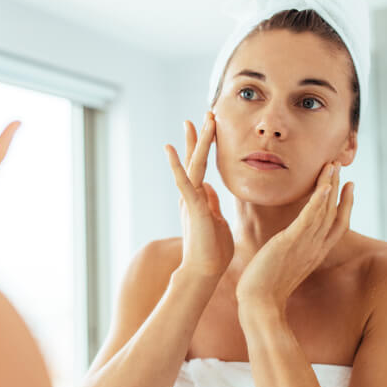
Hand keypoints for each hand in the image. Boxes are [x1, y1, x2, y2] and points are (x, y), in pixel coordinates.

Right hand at [164, 111, 233, 279]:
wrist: (204, 272)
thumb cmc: (212, 252)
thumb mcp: (217, 221)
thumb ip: (212, 204)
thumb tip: (210, 189)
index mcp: (198, 199)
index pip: (200, 167)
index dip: (203, 147)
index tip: (207, 127)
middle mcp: (191, 196)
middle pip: (194, 160)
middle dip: (199, 137)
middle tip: (203, 114)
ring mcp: (190, 201)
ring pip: (192, 166)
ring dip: (194, 143)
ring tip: (193, 120)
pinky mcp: (192, 208)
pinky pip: (183, 182)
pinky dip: (176, 165)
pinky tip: (170, 148)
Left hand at [236, 161, 353, 310]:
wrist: (259, 304)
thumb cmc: (265, 288)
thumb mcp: (283, 266)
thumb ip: (289, 253)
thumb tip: (284, 246)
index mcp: (315, 253)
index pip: (337, 224)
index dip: (345, 203)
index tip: (348, 184)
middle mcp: (315, 248)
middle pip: (334, 212)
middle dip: (338, 187)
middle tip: (339, 164)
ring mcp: (305, 245)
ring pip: (324, 210)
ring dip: (329, 186)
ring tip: (332, 165)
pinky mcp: (290, 243)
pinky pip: (309, 219)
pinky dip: (317, 202)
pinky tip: (322, 186)